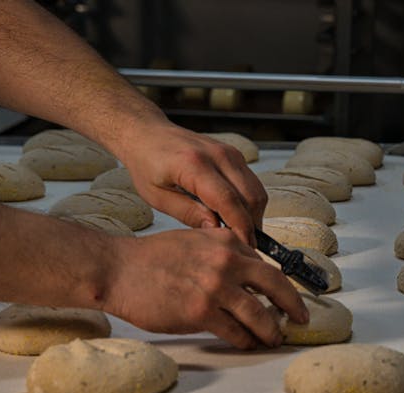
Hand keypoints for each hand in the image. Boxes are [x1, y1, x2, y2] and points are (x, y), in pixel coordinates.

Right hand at [104, 227, 308, 348]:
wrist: (118, 269)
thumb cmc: (152, 258)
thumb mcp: (194, 240)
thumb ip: (223, 251)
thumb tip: (249, 270)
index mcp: (226, 241)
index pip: (265, 265)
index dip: (282, 285)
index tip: (289, 297)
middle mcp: (226, 261)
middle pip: (275, 286)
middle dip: (293, 306)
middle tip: (302, 319)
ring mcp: (215, 287)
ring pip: (259, 315)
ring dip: (271, 331)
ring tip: (274, 339)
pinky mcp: (201, 312)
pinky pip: (235, 332)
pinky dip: (245, 341)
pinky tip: (247, 344)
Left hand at [116, 122, 266, 246]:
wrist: (147, 133)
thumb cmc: (147, 164)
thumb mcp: (157, 197)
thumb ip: (188, 213)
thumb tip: (216, 230)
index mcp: (194, 165)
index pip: (228, 201)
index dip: (240, 228)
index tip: (244, 248)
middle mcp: (218, 155)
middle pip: (250, 197)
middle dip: (252, 226)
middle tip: (243, 247)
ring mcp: (229, 153)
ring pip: (256, 192)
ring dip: (253, 216)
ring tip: (240, 234)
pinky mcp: (235, 155)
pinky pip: (252, 184)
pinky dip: (250, 204)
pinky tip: (236, 217)